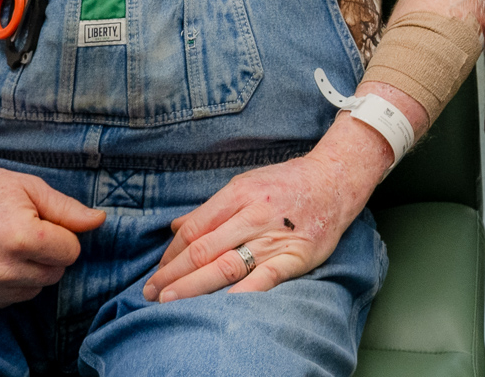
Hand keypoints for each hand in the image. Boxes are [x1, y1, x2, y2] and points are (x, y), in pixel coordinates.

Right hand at [0, 153, 105, 311]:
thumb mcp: (30, 188)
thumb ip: (68, 210)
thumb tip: (100, 221)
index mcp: (22, 238)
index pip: (71, 253)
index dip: (62, 235)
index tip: (43, 221)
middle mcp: (2, 270)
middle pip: (54, 274)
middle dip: (48, 254)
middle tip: (23, 230)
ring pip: (33, 290)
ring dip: (29, 271)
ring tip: (5, 244)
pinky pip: (8, 300)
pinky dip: (7, 283)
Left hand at [144, 123, 386, 301]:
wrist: (335, 180)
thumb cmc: (287, 183)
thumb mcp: (245, 184)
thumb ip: (210, 209)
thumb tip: (174, 228)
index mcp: (237, 194)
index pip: (194, 229)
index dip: (171, 254)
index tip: (157, 272)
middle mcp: (252, 214)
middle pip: (203, 249)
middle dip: (172, 274)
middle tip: (149, 293)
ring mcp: (274, 236)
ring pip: (227, 264)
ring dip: (193, 285)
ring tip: (169, 300)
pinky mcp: (296, 255)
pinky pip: (265, 277)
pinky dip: (243, 292)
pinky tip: (222, 304)